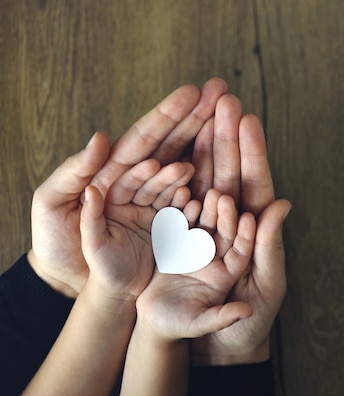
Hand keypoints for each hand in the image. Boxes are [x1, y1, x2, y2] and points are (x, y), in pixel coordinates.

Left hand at [28, 79, 227, 297]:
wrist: (73, 287)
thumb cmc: (56, 246)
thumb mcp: (51, 205)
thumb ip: (74, 173)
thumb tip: (100, 139)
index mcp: (109, 172)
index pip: (142, 138)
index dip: (167, 115)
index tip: (192, 93)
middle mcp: (136, 183)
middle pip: (170, 146)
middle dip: (195, 119)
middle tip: (221, 94)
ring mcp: (155, 205)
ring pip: (185, 174)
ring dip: (206, 153)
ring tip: (225, 134)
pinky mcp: (167, 228)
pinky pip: (190, 208)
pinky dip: (206, 194)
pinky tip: (221, 180)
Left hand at [80, 159, 193, 301]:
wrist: (120, 294)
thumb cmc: (100, 270)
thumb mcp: (91, 245)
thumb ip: (90, 217)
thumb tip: (90, 190)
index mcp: (111, 204)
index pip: (126, 183)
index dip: (139, 173)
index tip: (154, 164)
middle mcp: (132, 205)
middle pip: (150, 186)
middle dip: (166, 176)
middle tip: (183, 167)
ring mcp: (151, 216)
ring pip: (166, 196)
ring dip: (179, 186)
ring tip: (192, 177)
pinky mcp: (167, 229)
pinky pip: (178, 215)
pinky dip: (187, 208)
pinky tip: (197, 202)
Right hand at [135, 190, 255, 340]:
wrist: (149, 324)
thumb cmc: (180, 328)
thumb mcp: (203, 325)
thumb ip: (223, 317)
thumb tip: (246, 312)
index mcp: (226, 274)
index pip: (240, 251)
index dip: (245, 236)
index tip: (248, 218)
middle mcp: (212, 258)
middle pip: (222, 233)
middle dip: (224, 215)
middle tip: (224, 196)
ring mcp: (192, 250)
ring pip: (202, 224)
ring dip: (204, 208)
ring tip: (205, 192)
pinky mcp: (172, 245)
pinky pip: (178, 225)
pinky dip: (180, 211)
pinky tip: (180, 195)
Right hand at [188, 94, 291, 364]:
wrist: (207, 348)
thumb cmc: (244, 325)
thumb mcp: (264, 288)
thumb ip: (270, 248)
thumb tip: (282, 207)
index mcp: (255, 233)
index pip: (255, 186)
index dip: (252, 153)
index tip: (248, 119)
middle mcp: (230, 225)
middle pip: (229, 173)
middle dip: (227, 137)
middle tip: (223, 99)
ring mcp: (202, 228)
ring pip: (203, 181)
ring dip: (202, 147)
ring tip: (199, 113)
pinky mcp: (178, 240)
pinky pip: (176, 205)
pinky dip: (175, 178)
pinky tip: (174, 148)